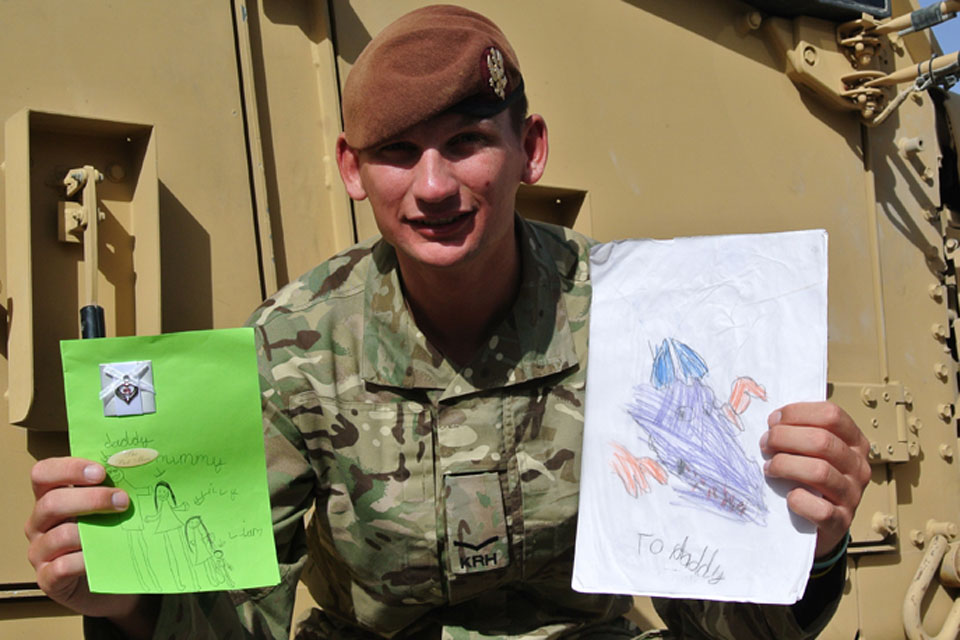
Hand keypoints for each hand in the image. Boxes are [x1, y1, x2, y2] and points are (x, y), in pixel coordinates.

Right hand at [24, 457, 152, 629]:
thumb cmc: (106, 534)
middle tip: (122, 500)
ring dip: (92, 531)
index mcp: (50, 497)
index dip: (68, 469)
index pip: (43, 474)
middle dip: (91, 499)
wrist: (109, 577)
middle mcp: (39, 523)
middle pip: (51, 503)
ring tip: (118, 529)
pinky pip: (62, 567)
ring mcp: (39, 552)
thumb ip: (111, 489)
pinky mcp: (47, 579)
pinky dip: (85, 560)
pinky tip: (103, 557)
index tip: (101, 472)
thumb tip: (139, 469)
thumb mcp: (105, 508)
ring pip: (59, 535)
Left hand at [760, 402, 870, 557]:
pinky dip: (799, 501)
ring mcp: (852, 495)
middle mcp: (858, 467)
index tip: (774, 420)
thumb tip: (773, 419)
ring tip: (769, 468)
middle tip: (765, 443)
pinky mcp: (840, 522)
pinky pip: (821, 509)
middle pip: (822, 441)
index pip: (832, 415)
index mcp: (854, 442)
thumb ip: (801, 431)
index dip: (797, 413)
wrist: (820, 524)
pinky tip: (788, 496)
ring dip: (785, 465)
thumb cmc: (811, 480)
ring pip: (820, 472)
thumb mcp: (813, 451)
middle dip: (784, 437)